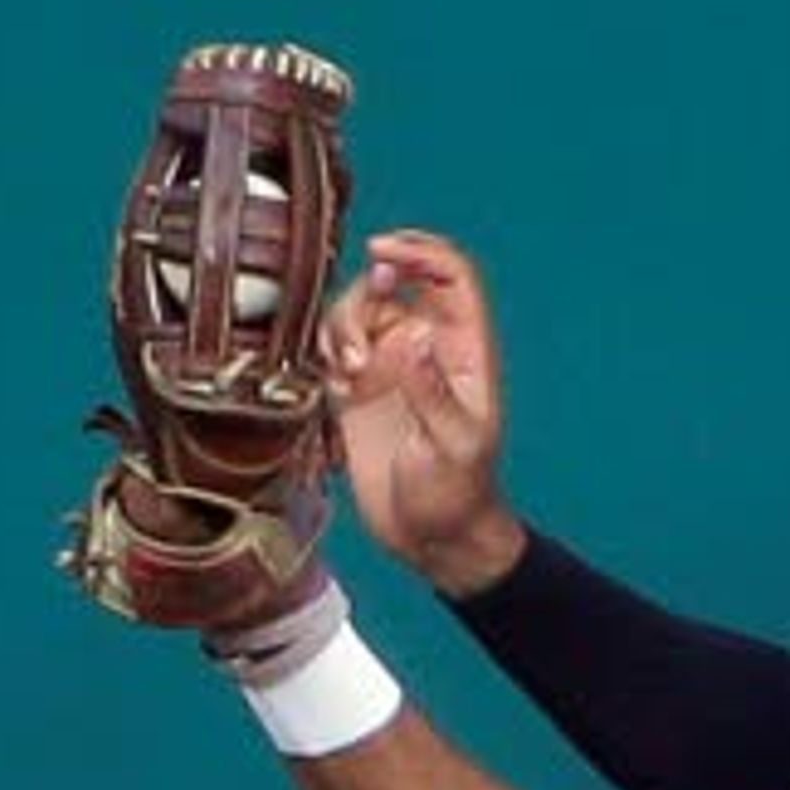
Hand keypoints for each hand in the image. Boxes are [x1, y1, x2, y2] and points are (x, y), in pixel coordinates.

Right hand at [326, 229, 525, 597]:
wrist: (432, 538)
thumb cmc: (457, 495)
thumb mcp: (452, 446)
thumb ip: (431, 391)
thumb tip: (410, 336)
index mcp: (464, 350)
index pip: (450, 276)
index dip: (420, 250)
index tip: (382, 253)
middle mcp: (426, 348)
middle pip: (392, 283)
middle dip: (367, 297)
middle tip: (358, 349)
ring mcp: (390, 367)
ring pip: (356, 312)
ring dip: (341, 331)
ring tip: (348, 378)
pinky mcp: (357, 391)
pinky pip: (333, 347)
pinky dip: (325, 355)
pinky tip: (338, 390)